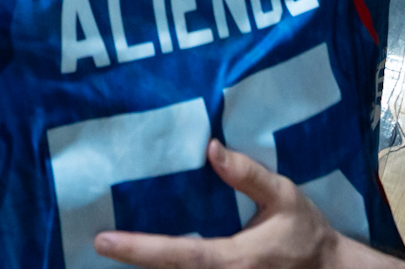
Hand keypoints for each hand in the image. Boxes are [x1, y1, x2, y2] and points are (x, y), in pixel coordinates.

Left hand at [94, 141, 400, 268]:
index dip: (140, 250)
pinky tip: (148, 256)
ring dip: (149, 267)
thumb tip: (211, 147)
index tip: (104, 242)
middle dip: (134, 262)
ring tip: (115, 248)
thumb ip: (248, 175)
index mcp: (235, 260)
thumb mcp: (284, 196)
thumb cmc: (306, 234)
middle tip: (98, 243)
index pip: (180, 256)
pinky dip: (169, 268)